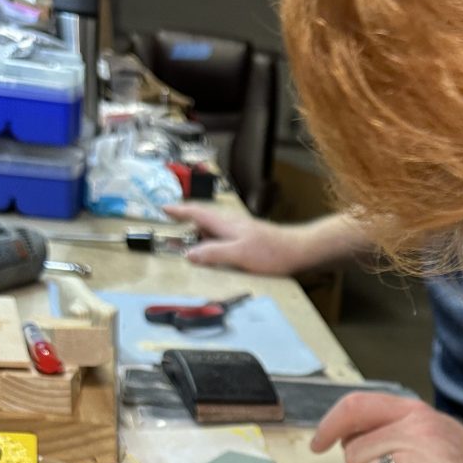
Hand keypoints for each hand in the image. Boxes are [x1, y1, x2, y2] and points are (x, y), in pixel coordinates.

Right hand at [164, 203, 323, 275]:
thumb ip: (213, 253)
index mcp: (226, 224)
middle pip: (204, 218)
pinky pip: (224, 236)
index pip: (197, 213)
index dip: (179, 210)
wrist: (299, 251)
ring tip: (190, 239)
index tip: (164, 207)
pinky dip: (214, 240)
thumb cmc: (271, 252)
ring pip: (214, 227)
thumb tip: (189, 254)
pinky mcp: (250, 239)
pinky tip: (217, 249)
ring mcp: (241, 230)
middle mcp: (232, 223)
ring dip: (200, 231)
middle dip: (187, 220)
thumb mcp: (238, 254)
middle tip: (173, 224)